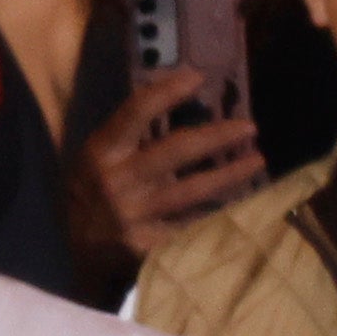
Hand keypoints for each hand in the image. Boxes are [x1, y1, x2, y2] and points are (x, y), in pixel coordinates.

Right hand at [74, 68, 265, 257]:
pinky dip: (218, 215)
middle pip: (176, 150)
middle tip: (249, 127)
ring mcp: (132, 217)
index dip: (167, 92)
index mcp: (101, 155)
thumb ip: (129, 138)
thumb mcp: (98, 163)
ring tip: (257, 161)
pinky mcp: (147, 247)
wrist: (79, 258)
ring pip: (192, 190)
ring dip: (230, 174)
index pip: (135, 113)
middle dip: (217, 136)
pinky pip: (192, 225)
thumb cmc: (93, 198)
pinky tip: (242, 206)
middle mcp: (116, 183)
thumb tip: (180, 99)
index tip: (198, 77)